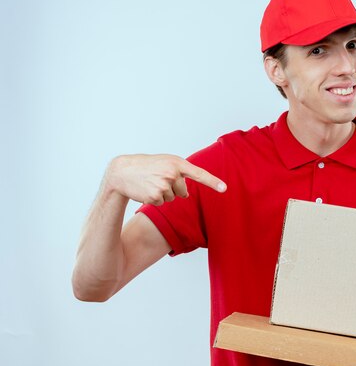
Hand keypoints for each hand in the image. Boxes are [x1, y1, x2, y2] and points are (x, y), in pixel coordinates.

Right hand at [106, 154, 226, 204]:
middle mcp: (172, 173)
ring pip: (173, 198)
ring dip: (163, 193)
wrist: (122, 171)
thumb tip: (187, 195)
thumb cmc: (146, 166)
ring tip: (150, 183)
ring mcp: (163, 185)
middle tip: (157, 178)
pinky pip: (163, 203)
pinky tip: (146, 190)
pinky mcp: (155, 196)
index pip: (199, 174)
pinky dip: (155, 199)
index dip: (213, 182)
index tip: (224, 188)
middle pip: (183, 191)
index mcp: (177, 163)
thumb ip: (180, 174)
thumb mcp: (165, 163)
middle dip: (173, 188)